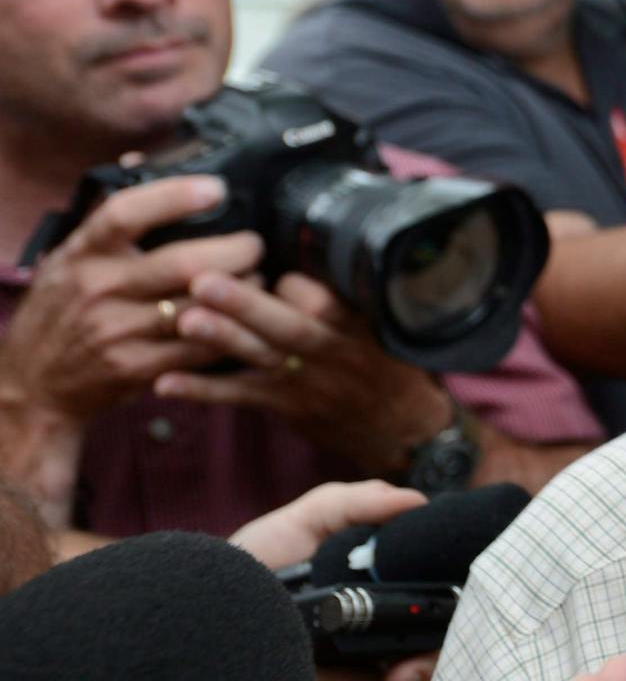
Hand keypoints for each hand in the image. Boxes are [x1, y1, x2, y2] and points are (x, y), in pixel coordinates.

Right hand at [0, 177, 255, 518]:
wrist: (32, 382)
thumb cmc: (60, 311)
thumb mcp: (68, 259)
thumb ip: (106, 219)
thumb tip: (138, 159)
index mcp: (82, 253)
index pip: (125, 213)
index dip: (175, 196)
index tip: (217, 188)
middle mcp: (97, 288)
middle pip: (182, 262)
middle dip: (235, 250)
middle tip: (254, 244)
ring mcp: (116, 330)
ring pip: (199, 305)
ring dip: (243, 290)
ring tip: (258, 278)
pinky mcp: (134, 367)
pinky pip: (199, 347)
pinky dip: (231, 331)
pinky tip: (245, 319)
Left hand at [153, 271, 453, 477]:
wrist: (405, 430)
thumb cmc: (392, 364)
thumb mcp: (392, 322)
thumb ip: (354, 292)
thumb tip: (307, 249)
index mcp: (362, 326)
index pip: (327, 298)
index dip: (294, 282)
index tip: (264, 257)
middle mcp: (334, 353)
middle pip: (290, 327)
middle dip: (247, 305)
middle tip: (204, 282)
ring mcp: (309, 382)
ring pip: (262, 358)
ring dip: (222, 340)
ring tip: (185, 321)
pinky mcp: (287, 405)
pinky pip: (242, 396)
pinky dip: (204, 390)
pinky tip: (166, 382)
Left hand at [230, 479, 441, 680]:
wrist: (182, 611)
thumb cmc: (245, 567)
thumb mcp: (300, 523)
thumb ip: (355, 504)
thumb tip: (414, 501)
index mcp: (378, 611)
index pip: (432, 637)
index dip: (431, 658)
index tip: (402, 668)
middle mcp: (365, 656)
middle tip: (349, 679)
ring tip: (275, 670)